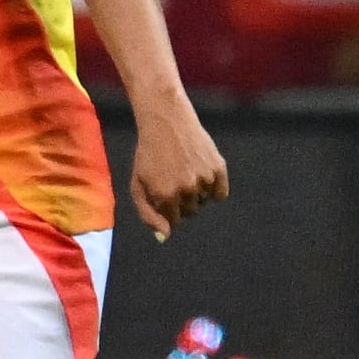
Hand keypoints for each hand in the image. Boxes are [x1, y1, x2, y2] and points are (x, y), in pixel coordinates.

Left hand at [129, 105, 229, 241]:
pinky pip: (220, 194)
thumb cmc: (148, 154)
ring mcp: (204, 179)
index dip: (168, 208)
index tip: (163, 193)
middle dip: (181, 201)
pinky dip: (213, 189)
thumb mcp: (137, 183)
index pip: (173, 220)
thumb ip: (147, 213)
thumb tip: (164, 236)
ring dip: (196, 193)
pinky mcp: (219, 168)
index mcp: (164, 196)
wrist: (166, 122)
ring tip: (184, 170)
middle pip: (190, 212)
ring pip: (204, 202)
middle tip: (173, 179)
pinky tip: (200, 172)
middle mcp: (186, 190)